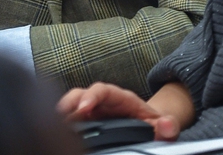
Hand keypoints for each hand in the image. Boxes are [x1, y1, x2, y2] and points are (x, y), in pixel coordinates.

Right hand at [58, 83, 181, 140]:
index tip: (84, 107)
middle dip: (69, 102)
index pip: (103, 91)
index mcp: (121, 98)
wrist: (151, 127)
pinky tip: (59, 130)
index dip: (92, 96)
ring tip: (55, 122)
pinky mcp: (88, 122)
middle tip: (60, 114)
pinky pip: (72, 118)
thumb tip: (166, 125)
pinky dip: (64, 122)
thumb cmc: (154, 124)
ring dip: (63, 112)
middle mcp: (104, 102)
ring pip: (73, 105)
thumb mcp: (164, 124)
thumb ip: (167, 125)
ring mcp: (93, 111)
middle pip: (81, 94)